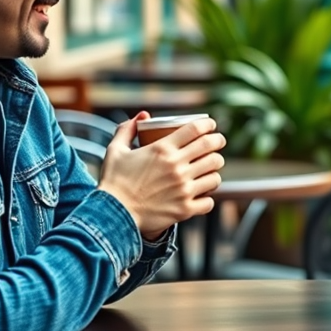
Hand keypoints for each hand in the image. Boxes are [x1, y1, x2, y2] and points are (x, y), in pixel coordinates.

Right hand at [97, 113, 225, 239]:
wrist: (112, 215)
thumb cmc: (114, 182)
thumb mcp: (115, 150)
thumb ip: (127, 129)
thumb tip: (143, 115)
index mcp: (162, 149)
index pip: (196, 129)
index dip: (208, 124)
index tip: (211, 125)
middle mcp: (176, 167)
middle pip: (211, 148)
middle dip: (218, 142)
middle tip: (217, 143)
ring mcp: (183, 189)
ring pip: (215, 175)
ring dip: (214, 170)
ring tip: (210, 170)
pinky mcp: (184, 209)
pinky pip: (209, 201)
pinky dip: (207, 197)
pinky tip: (201, 195)